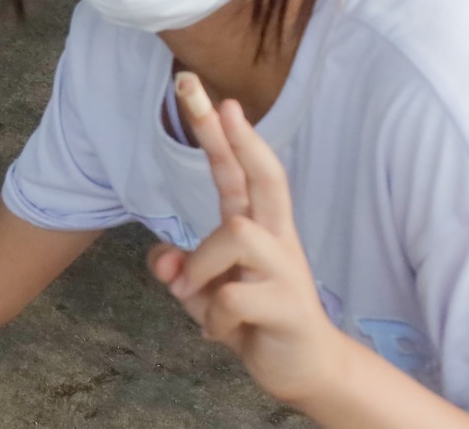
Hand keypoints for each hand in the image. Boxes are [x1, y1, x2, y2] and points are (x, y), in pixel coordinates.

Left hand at [147, 73, 347, 408]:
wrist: (304, 370)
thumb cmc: (250, 318)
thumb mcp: (200, 290)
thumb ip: (177, 268)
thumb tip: (164, 261)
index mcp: (257, 228)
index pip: (240, 173)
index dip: (227, 136)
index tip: (216, 97)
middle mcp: (277, 240)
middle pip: (267, 178)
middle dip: (238, 139)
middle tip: (218, 101)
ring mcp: (286, 271)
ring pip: (235, 233)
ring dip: (200, 266)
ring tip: (198, 298)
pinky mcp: (288, 307)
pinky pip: (230, 296)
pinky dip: (210, 318)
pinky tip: (220, 333)